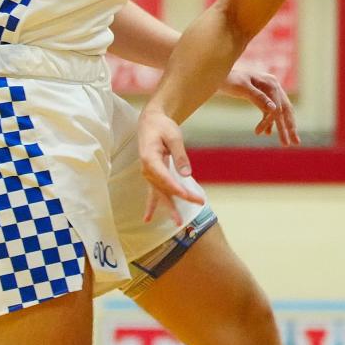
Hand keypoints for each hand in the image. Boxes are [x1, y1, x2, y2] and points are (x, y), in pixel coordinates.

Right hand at [138, 108, 204, 225]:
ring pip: (160, 193)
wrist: (150, 122)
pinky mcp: (152, 175)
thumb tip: (186, 173)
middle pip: (165, 187)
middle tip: (198, 203)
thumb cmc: (161, 126)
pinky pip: (153, 192)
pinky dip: (151, 205)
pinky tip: (147, 218)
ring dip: (170, 206)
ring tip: (178, 222)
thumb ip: (179, 154)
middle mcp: (147, 169)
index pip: (164, 177)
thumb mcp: (173, 135)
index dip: (176, 188)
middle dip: (182, 197)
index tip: (187, 195)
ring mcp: (148, 174)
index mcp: (149, 158)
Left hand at [219, 66, 300, 145]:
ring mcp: (269, 92)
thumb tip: (273, 109)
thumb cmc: (230, 79)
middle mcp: (273, 86)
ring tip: (286, 144)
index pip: (276, 106)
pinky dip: (270, 122)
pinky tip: (269, 133)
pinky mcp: (262, 96)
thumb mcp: (242, 88)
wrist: (219, 74)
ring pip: (280, 112)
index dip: (270, 121)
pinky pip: (270, 112)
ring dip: (283, 128)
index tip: (258, 133)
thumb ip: (258, 97)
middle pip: (285, 109)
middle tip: (296, 143)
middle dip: (290, 127)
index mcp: (271, 83)